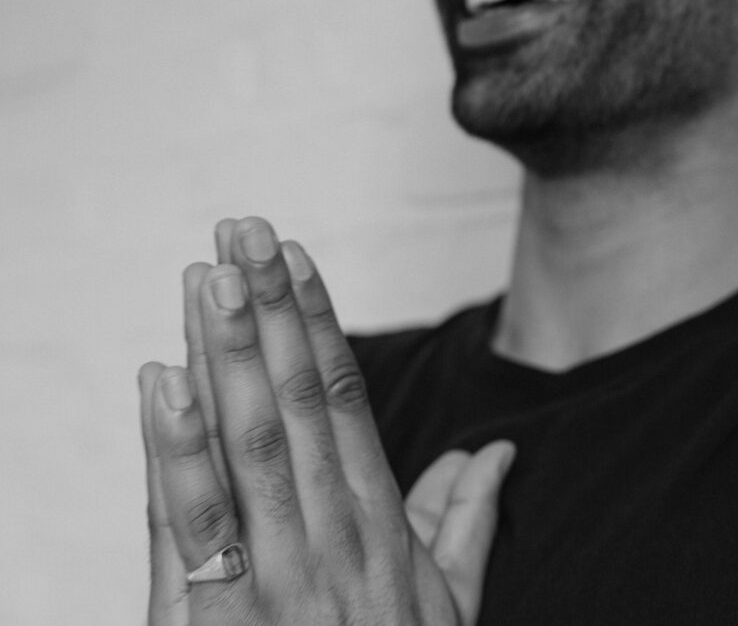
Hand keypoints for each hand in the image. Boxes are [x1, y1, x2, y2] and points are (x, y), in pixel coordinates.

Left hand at [140, 218, 514, 625]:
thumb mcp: (447, 612)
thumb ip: (466, 522)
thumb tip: (497, 449)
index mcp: (381, 529)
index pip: (346, 400)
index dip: (320, 322)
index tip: (296, 255)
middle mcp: (331, 541)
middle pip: (298, 404)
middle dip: (269, 310)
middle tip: (245, 229)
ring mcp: (273, 584)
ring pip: (248, 447)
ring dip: (227, 355)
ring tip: (206, 277)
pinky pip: (190, 535)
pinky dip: (174, 455)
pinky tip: (160, 384)